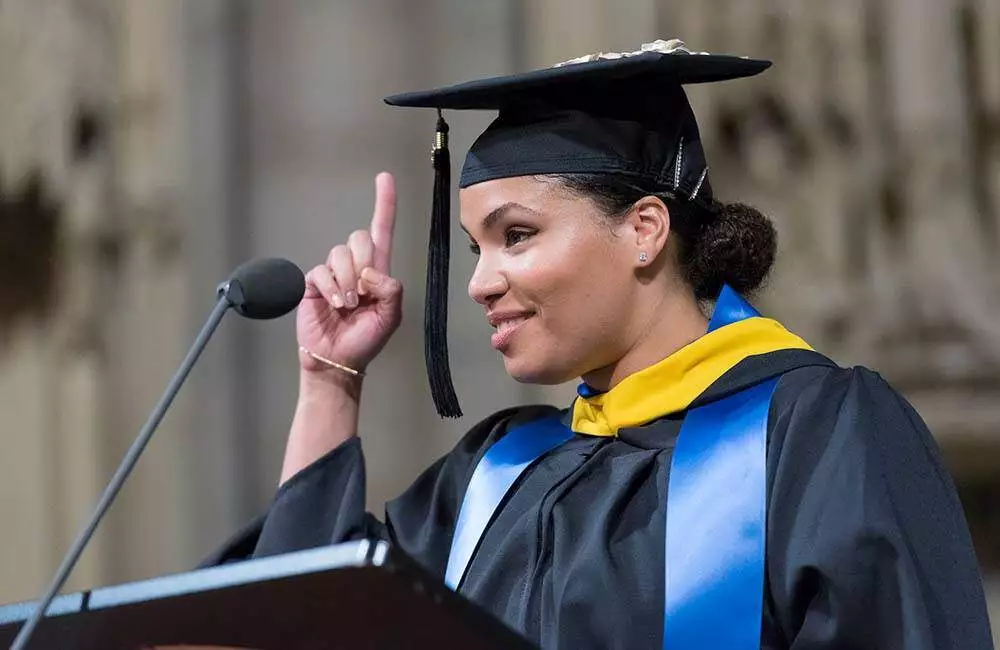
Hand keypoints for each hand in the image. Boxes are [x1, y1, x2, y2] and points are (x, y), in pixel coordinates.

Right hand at [297, 172, 402, 376]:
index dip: (384, 204)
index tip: (384, 178)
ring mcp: (334, 274)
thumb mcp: (390, 316)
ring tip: (348, 305)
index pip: (382, 231)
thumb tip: (368, 271)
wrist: (338, 359)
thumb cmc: (366, 340)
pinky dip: (330, 288)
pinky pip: (322, 271)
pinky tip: (334, 304)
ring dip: (347, 280)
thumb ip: (390, 289)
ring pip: (340, 253)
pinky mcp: (313, 283)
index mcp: (378, 272)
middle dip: (364, 262)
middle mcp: (356, 267)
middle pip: (360, 237)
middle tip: (362, 294)